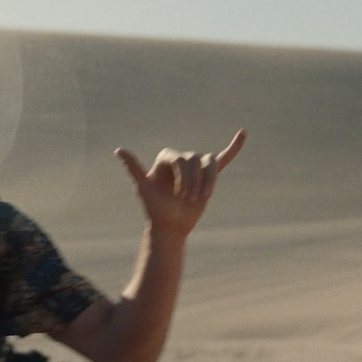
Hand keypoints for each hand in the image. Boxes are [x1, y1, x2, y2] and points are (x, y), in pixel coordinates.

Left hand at [116, 129, 245, 236]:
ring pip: (209, 163)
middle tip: (187, 200)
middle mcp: (181, 159)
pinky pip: (222, 158)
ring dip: (208, 181)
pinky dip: (233, 148)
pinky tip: (243, 134)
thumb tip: (118, 150)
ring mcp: (196, 168)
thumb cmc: (155, 209)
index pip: (180, 158)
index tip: (180, 195)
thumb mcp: (143, 188)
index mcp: (166, 158)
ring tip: (203, 198)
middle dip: (193, 182)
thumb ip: (133, 168)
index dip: (183, 176)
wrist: (171, 227)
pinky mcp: (208, 176)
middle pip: (195, 160)